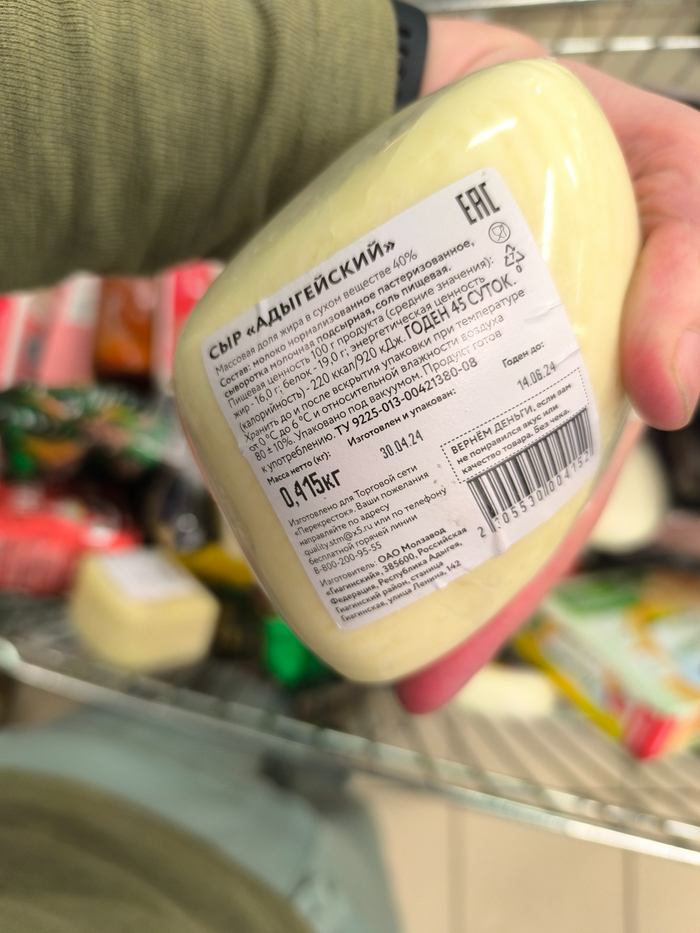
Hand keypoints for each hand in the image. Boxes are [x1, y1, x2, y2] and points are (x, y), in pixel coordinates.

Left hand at [397, 18, 699, 711]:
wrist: (418, 83)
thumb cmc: (559, 126)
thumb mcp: (668, 172)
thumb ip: (693, 257)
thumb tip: (675, 396)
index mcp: (573, 382)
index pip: (559, 504)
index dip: (531, 580)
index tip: (493, 645)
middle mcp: (498, 392)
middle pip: (478, 521)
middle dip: (455, 604)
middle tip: (413, 677)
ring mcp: (422, 377)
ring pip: (411, 490)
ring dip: (392, 568)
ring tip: (359, 638)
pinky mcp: (351, 354)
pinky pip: (344, 433)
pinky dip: (332, 487)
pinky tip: (309, 538)